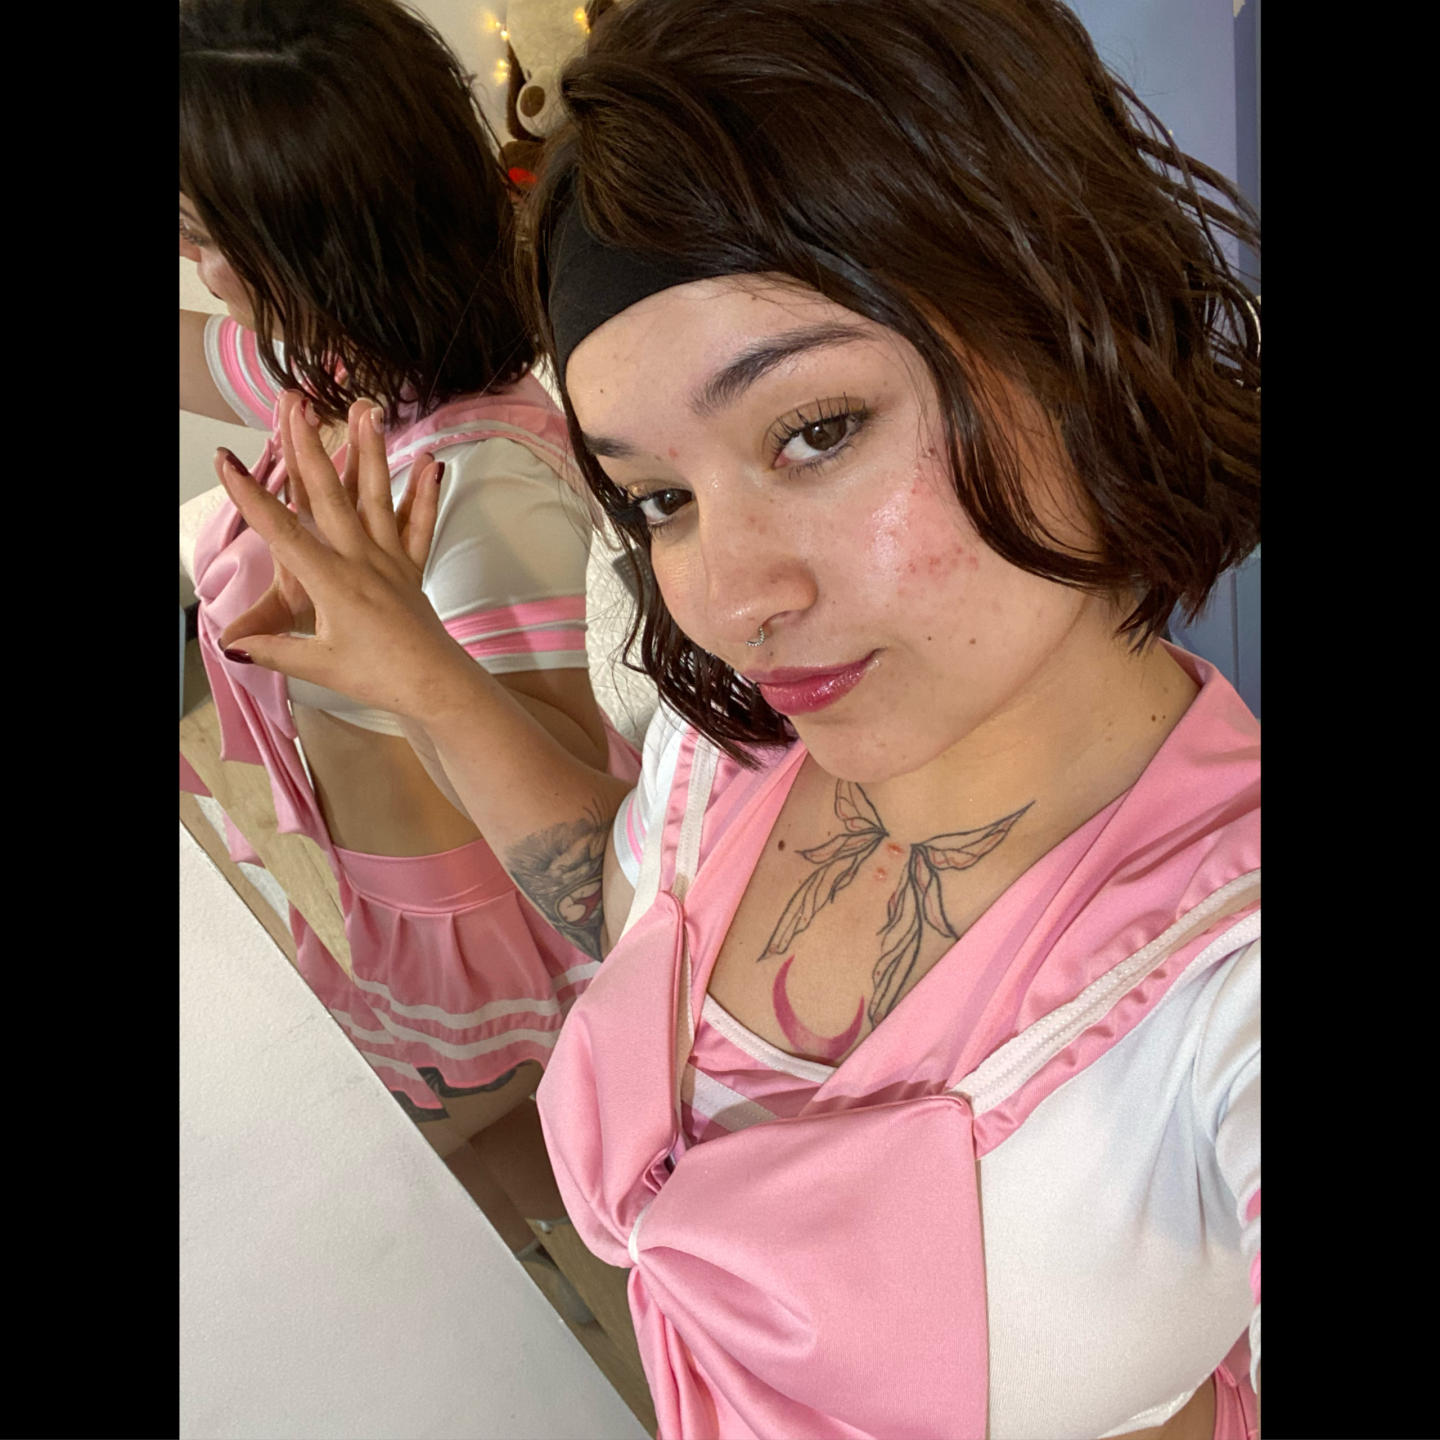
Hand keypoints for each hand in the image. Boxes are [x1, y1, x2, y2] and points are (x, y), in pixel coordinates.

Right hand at [216, 392, 474, 721]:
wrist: (436, 685)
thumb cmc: (377, 676)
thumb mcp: (318, 665)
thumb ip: (273, 648)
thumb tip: (230, 642)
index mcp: (331, 581)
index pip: (282, 532)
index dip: (250, 497)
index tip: (226, 462)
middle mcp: (360, 559)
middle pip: (329, 495)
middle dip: (307, 447)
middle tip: (294, 406)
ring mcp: (390, 558)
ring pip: (375, 496)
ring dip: (367, 451)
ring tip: (365, 411)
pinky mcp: (412, 566)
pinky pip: (418, 524)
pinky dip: (424, 493)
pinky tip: (430, 461)